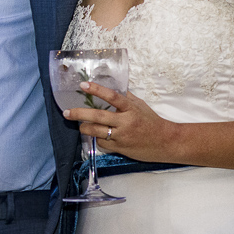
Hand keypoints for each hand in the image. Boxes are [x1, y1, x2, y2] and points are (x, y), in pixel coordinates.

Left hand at [61, 80, 177, 162]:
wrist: (166, 142)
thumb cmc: (152, 122)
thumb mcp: (140, 106)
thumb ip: (126, 97)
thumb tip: (112, 86)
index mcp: (131, 108)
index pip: (112, 96)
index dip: (97, 90)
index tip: (83, 85)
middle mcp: (125, 122)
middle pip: (98, 116)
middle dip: (79, 114)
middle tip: (67, 112)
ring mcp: (122, 136)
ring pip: (96, 132)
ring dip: (84, 128)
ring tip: (79, 125)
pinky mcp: (121, 148)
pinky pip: (102, 143)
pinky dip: (96, 139)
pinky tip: (96, 136)